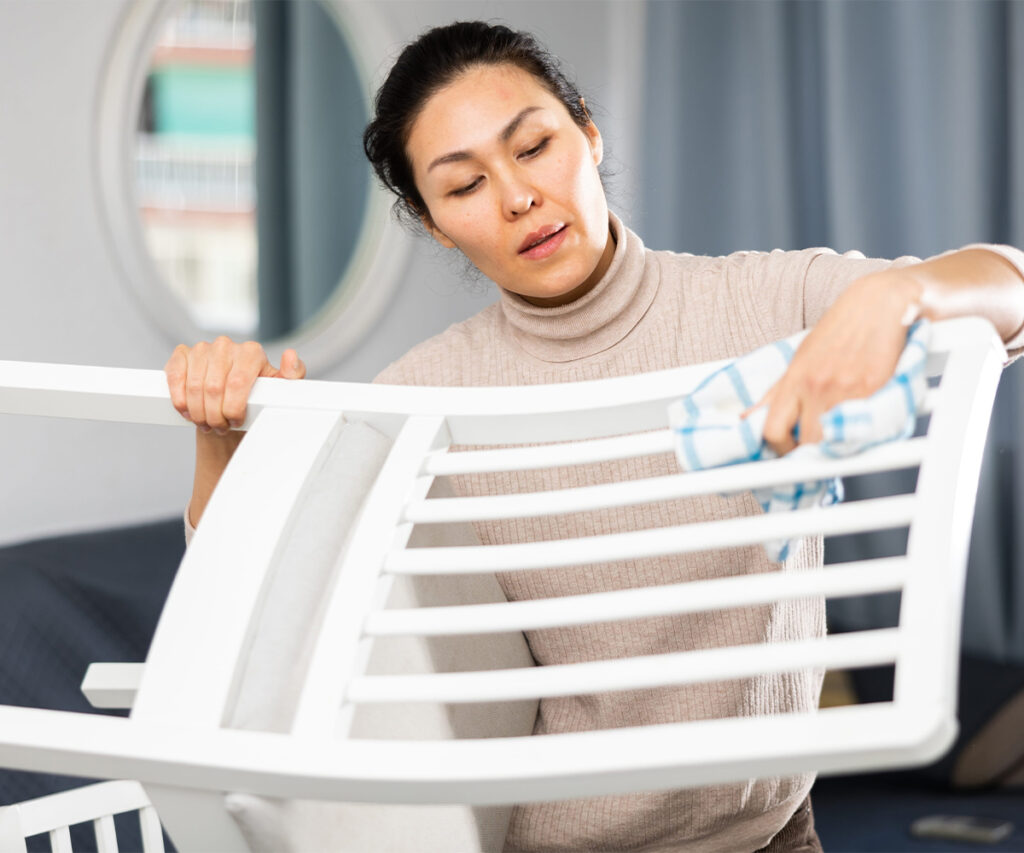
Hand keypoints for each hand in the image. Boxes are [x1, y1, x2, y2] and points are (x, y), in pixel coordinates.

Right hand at [164, 336, 305, 434]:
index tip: (235, 422)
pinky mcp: (181, 355)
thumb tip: (290, 356)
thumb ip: (292, 375)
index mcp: (251, 352)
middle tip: (220, 428)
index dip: (233, 409)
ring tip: (207, 423)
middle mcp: (225, 345)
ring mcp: (202, 348)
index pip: (238, 383)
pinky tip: (188, 411)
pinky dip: (179, 399)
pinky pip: (174, 377)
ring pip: (194, 387)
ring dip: (198, 412)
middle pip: (214, 388)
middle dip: (215, 415)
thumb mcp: (280, 390)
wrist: (230, 402)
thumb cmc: (257, 397)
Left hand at [753, 271, 919, 454]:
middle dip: (809, 452)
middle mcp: (816, 386)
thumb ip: (777, 392)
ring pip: (834, 440)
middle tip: (817, 450)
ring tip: (840, 438)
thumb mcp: (800, 358)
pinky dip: (862, 434)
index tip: (786, 452)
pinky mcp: (876, 390)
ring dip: (835, 446)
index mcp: (794, 379)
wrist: (880, 303)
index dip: (777, 450)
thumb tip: (750, 418)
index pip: (772, 431)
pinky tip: (863, 426)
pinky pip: (864, 428)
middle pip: (805, 442)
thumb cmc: (841, 330)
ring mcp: (846, 390)